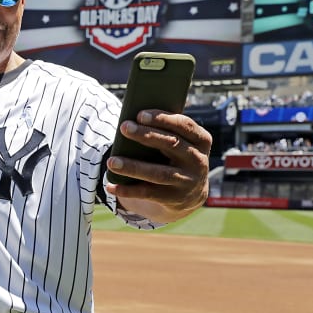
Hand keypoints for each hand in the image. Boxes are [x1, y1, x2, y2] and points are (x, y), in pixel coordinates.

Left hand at [105, 109, 211, 223]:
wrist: (190, 193)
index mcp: (201, 140)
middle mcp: (198, 160)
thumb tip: (132, 121)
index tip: (140, 114)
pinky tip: (111, 186)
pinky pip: (148, 193)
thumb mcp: (179, 143)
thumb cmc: (176, 156)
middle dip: (146, 135)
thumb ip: (165, 131)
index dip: (163, 119)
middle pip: (171, 144)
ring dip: (133, 167)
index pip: (184, 125)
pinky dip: (127, 190)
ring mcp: (187, 181)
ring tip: (111, 161)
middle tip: (124, 127)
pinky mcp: (174, 198)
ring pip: (158, 173)